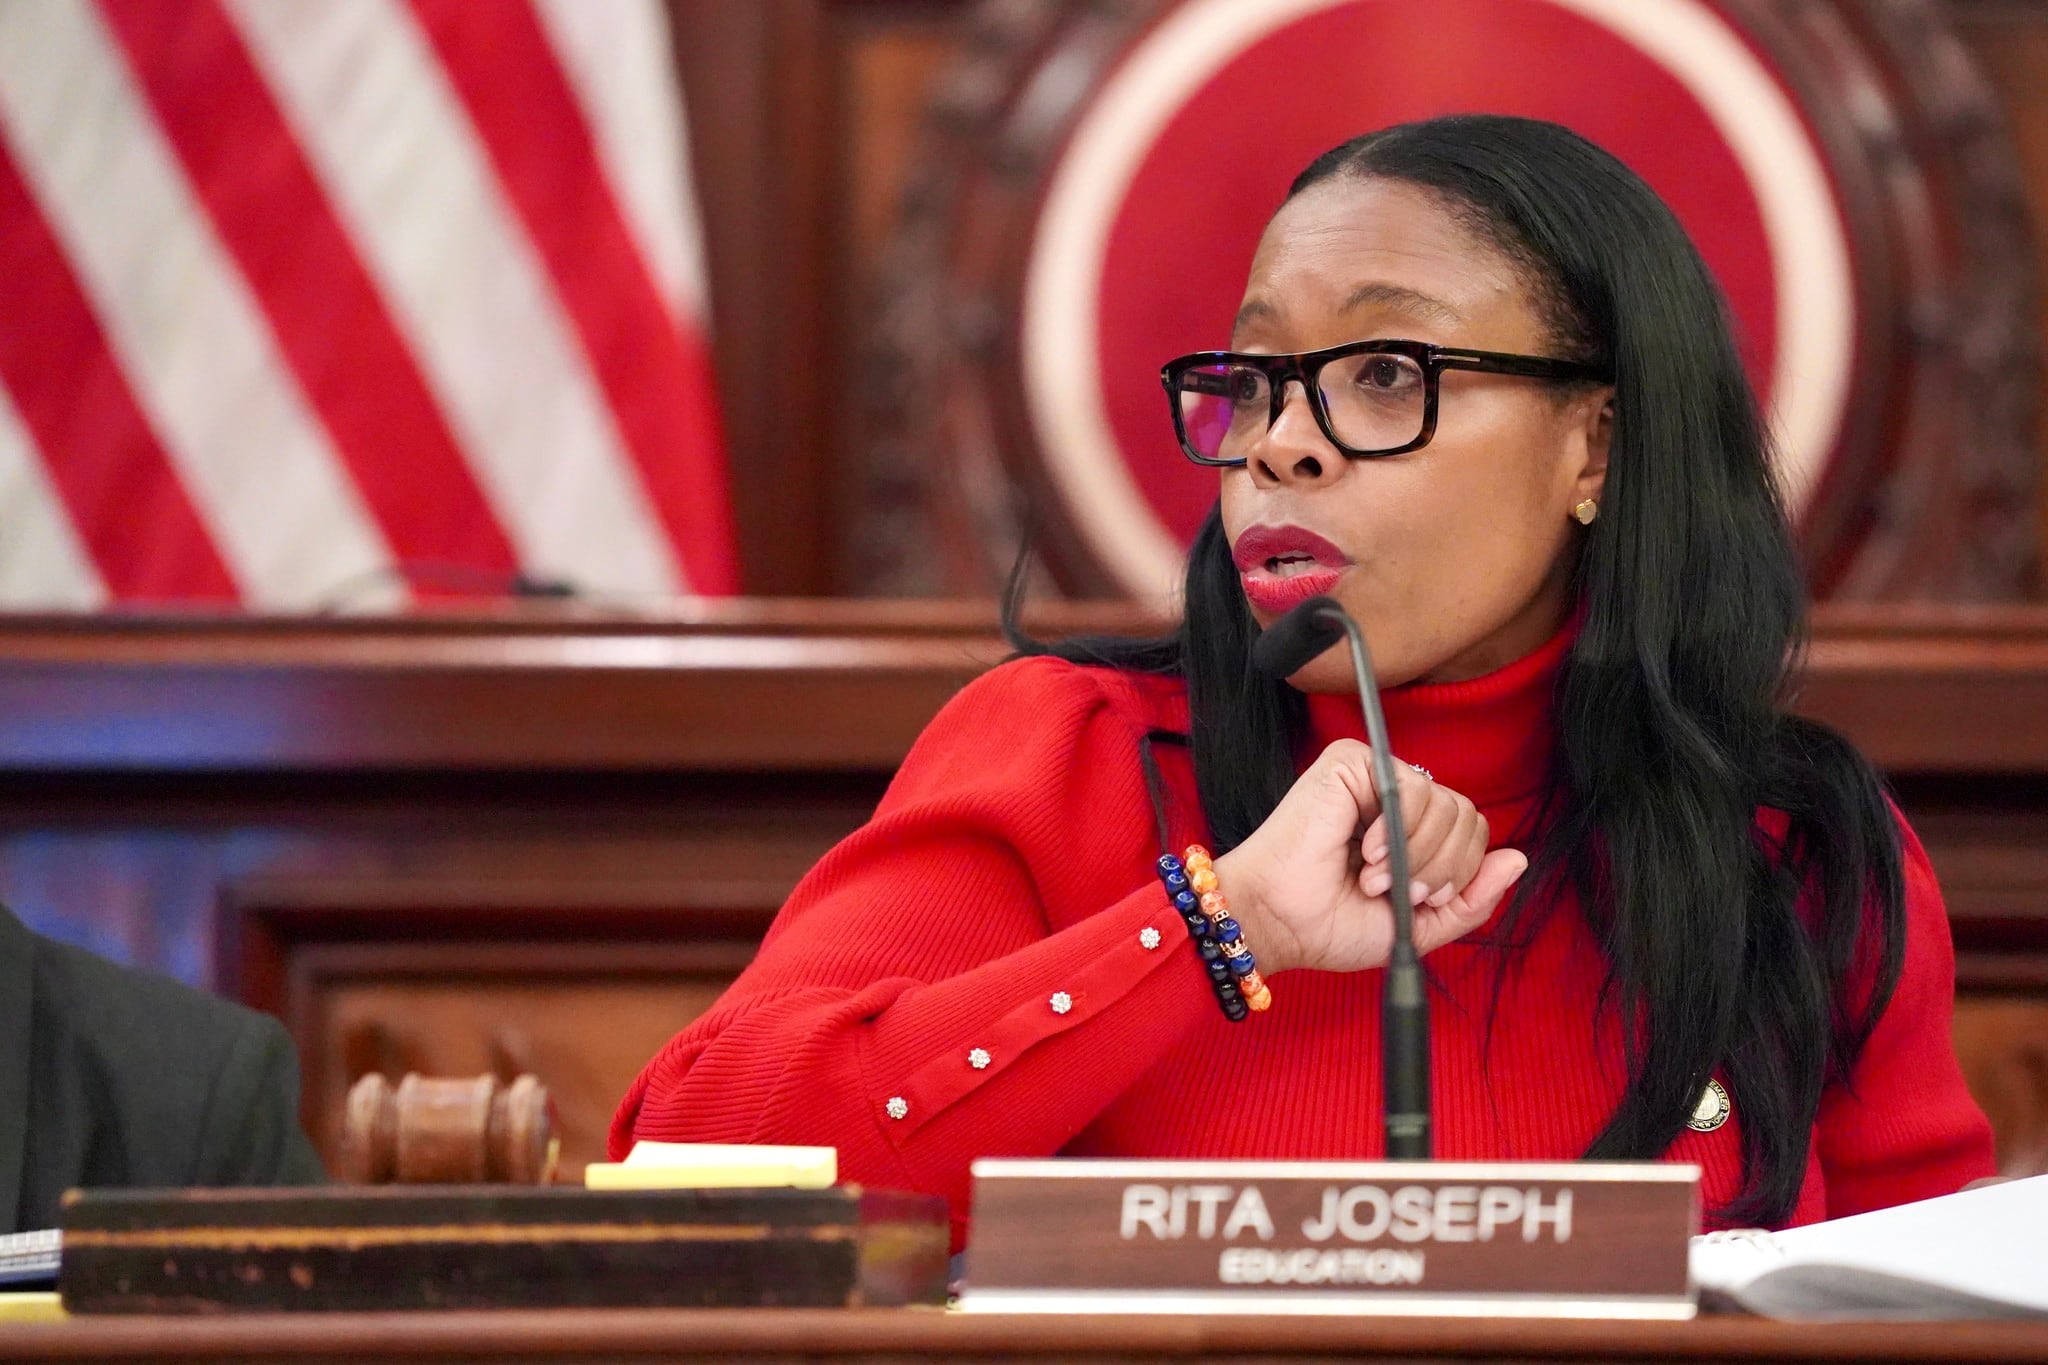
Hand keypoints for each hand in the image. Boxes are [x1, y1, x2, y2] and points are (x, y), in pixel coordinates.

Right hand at [1211, 739, 1526, 975]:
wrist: (1281, 921)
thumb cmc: (1331, 925)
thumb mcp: (1419, 925)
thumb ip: (1471, 899)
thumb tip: (1519, 859)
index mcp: (1412, 832)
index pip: (1472, 834)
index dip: (1458, 872)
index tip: (1417, 899)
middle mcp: (1397, 799)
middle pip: (1467, 816)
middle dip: (1440, 867)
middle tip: (1395, 891)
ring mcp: (1375, 777)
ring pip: (1447, 804)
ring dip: (1416, 855)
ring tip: (1372, 876)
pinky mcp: (1351, 763)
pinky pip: (1415, 786)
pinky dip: (1398, 831)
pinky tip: (1366, 852)